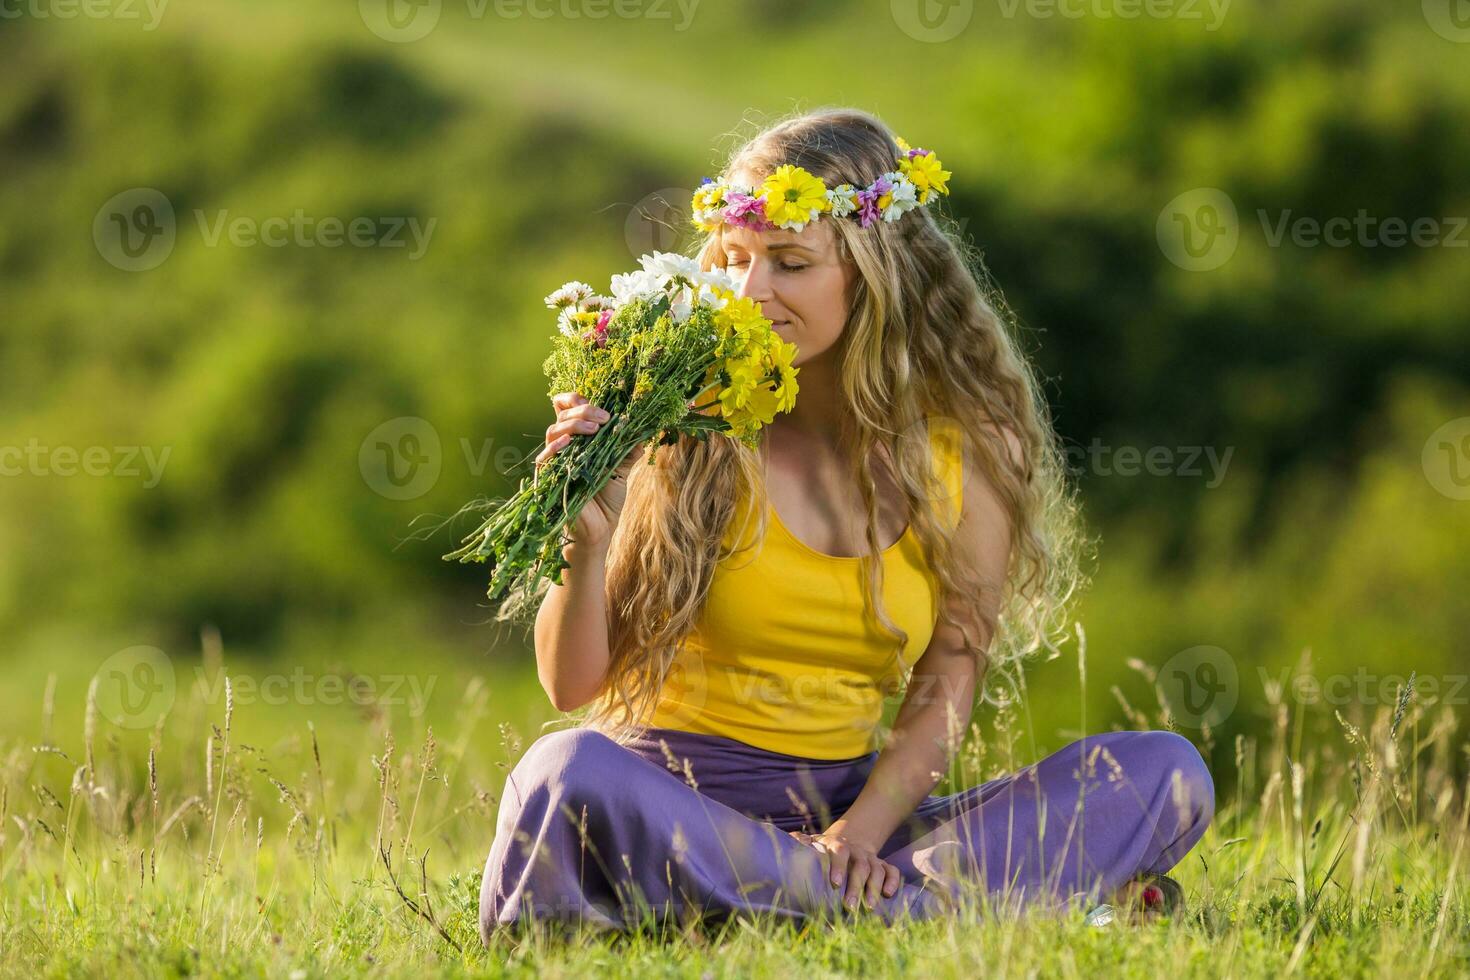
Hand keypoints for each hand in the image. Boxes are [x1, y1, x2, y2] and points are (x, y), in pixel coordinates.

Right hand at [537, 391, 641, 553]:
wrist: (601, 528)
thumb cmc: (608, 498)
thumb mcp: (622, 468)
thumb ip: (628, 447)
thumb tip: (641, 428)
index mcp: (579, 439)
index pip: (568, 408)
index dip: (578, 400)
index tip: (602, 404)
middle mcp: (564, 445)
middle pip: (563, 414)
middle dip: (583, 410)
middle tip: (604, 417)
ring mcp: (554, 460)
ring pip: (554, 430)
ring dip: (574, 424)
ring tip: (595, 427)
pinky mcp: (548, 477)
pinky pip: (545, 457)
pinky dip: (556, 446)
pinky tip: (569, 442)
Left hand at [787, 829, 901, 911]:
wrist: (851, 840)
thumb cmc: (826, 850)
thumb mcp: (813, 843)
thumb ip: (801, 843)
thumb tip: (786, 841)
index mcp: (837, 845)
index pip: (840, 852)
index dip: (839, 867)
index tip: (835, 885)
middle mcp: (857, 851)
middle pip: (861, 866)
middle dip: (857, 887)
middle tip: (850, 907)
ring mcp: (871, 858)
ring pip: (877, 870)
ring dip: (874, 888)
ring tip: (869, 908)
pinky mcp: (883, 865)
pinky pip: (892, 871)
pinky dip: (892, 881)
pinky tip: (888, 895)